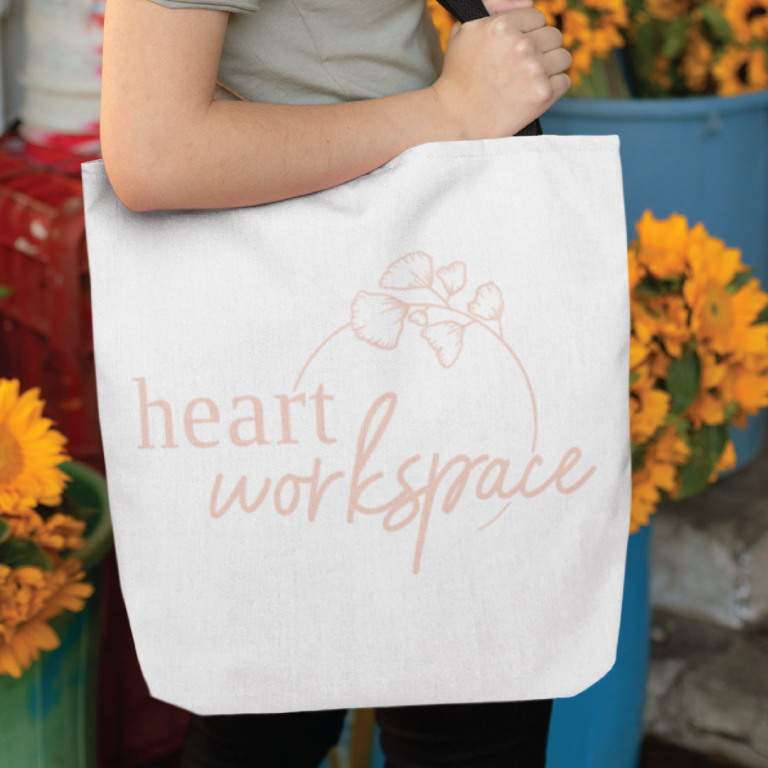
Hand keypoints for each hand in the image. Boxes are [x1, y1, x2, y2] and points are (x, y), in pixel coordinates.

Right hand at [430, 0, 571, 138]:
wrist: (456, 118)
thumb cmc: (458, 76)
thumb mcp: (466, 31)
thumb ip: (495, 8)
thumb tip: (527, 2)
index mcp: (504, 24)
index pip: (538, 17)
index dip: (528, 33)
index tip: (517, 49)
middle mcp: (522, 45)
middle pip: (553, 35)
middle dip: (541, 49)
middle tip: (523, 67)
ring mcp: (534, 70)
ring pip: (563, 57)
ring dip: (550, 68)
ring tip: (530, 80)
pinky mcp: (543, 95)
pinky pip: (564, 82)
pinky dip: (553, 88)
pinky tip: (535, 92)